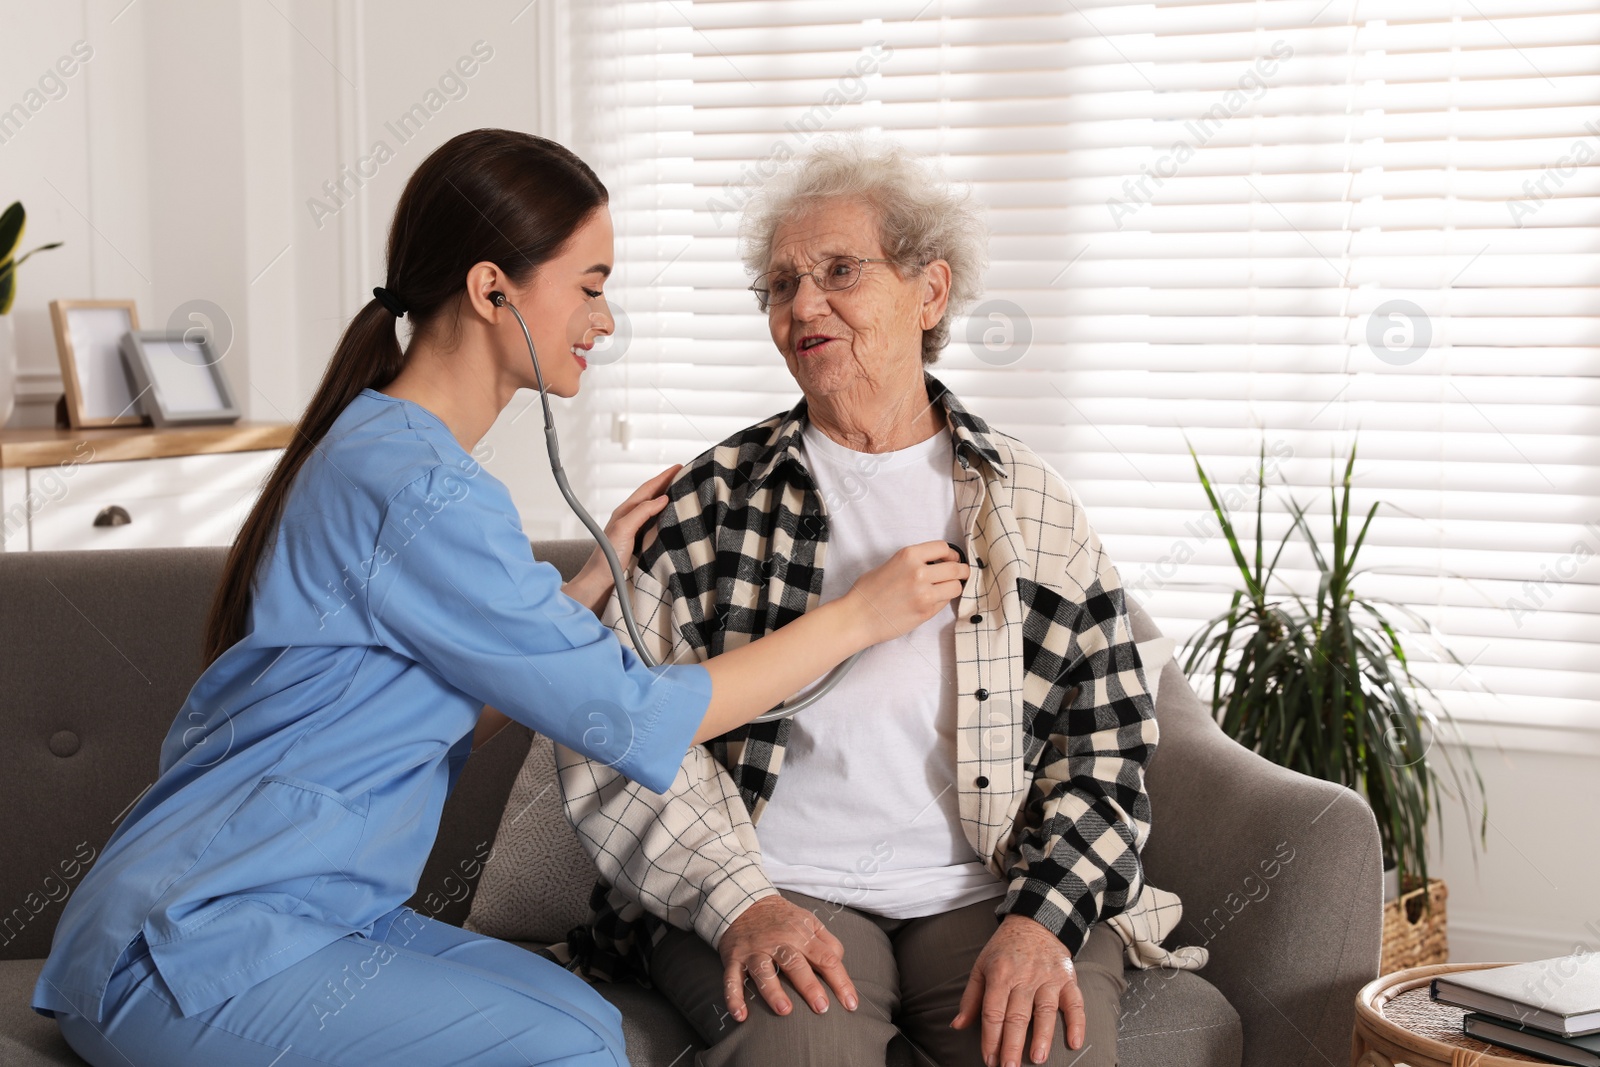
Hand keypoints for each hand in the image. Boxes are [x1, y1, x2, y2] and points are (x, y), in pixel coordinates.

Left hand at [565, 464, 680, 612]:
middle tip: (687, 476)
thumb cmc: (607, 558)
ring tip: (685, 494)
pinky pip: (657, 525)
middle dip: (669, 484)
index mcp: (626, 511)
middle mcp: (631, 518)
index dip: (664, 476)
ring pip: (655, 510)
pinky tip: (676, 520)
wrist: (600, 583)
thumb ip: (642, 512)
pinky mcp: (641, 544)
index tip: (680, 466)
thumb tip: (663, 498)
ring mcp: (636, 531)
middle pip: (653, 496)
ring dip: (669, 500)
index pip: (649, 488)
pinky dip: (667, 517)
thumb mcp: (623, 529)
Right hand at [718, 895, 858, 1022]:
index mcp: (801, 934)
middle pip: (796, 964)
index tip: (850, 1004)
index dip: (840, 981)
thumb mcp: (808, 921)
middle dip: (809, 987)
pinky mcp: (734, 959)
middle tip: (822, 1008)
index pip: (826, 958)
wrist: (742, 901)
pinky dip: (734, 997)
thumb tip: (839, 962)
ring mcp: (755, 951)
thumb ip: (827, 941)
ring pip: (764, 971)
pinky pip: (731, 980)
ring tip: (785, 1010)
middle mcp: (778, 942)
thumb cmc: (782, 918)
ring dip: (773, 991)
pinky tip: (740, 1016)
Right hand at [841, 540, 968, 645]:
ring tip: (946, 589)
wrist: (858, 617)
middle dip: (961, 571)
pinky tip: (932, 601)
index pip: (944, 548)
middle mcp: (919, 572)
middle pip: (956, 568)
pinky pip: (945, 603)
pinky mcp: (926, 612)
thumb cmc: (868, 592)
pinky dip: (943, 601)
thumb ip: (913, 562)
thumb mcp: (890, 564)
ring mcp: (924, 593)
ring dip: (954, 587)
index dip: (951, 554)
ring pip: (956, 587)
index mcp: (909, 555)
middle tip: (960, 574)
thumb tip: (935, 563)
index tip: (951, 559)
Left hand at [952, 915, 1084, 1066]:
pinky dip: (1077, 1023)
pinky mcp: (1067, 978)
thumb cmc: (1005, 949)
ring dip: (1042, 1036)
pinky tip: (1074, 1042)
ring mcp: (1048, 977)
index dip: (990, 1037)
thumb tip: (957, 1025)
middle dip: (1012, 1044)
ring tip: (1037, 1059)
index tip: (989, 1059)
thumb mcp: (982, 966)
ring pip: (1045, 1010)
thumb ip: (971, 998)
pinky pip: (1075, 1002)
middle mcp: (1024, 976)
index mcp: (1000, 973)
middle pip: (1017, 1014)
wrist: (1036, 922)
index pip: (993, 1011)